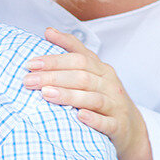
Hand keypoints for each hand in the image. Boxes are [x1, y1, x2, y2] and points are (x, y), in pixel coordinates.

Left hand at [25, 27, 154, 159]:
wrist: (131, 128)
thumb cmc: (104, 97)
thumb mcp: (92, 73)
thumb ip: (73, 51)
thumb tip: (48, 31)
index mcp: (101, 70)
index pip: (78, 59)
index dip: (55, 60)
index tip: (31, 63)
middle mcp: (110, 84)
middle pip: (82, 76)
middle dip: (53, 77)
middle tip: (28, 81)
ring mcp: (115, 105)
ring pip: (93, 98)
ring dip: (68, 95)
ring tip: (46, 94)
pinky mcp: (118, 126)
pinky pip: (106, 122)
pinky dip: (93, 119)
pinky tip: (79, 116)